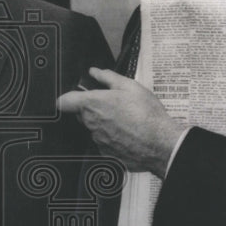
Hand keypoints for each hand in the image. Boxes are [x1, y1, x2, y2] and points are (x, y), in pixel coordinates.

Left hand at [58, 67, 184, 177]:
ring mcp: (97, 140)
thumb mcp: (130, 86)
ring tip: (125, 120)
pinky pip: (103, 142)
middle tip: (112, 104)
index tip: (73, 96)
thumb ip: (108, 77)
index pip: (64, 102)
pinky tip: (128, 134)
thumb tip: (95, 72)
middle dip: (91, 108)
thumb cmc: (147, 114)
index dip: (66, 98)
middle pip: (81, 114)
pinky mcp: (106, 154)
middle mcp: (91, 124)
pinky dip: (112, 137)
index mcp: (92, 104)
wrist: (161, 143)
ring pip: (93, 128)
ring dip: (103, 123)